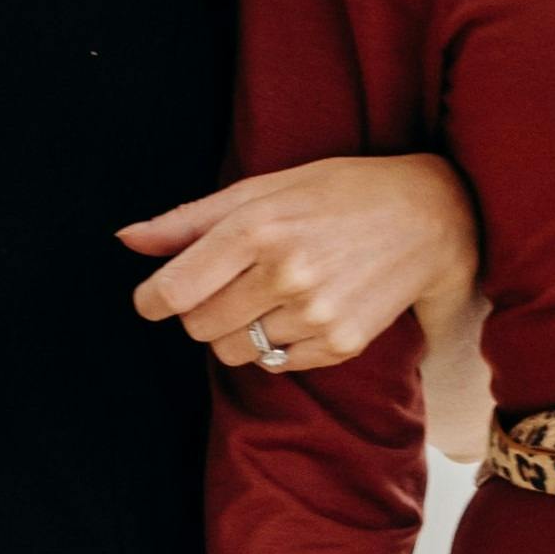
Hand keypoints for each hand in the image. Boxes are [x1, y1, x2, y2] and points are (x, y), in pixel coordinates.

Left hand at [124, 151, 477, 372]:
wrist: (428, 218)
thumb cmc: (335, 194)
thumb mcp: (262, 190)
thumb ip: (189, 220)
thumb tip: (126, 240)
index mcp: (257, 228)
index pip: (174, 292)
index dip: (152, 301)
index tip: (153, 299)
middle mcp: (285, 273)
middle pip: (198, 327)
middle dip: (199, 311)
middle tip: (229, 284)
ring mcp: (316, 314)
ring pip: (234, 351)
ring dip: (238, 329)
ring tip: (269, 295)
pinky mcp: (341, 344)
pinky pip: (276, 363)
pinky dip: (276, 345)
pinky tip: (301, 311)